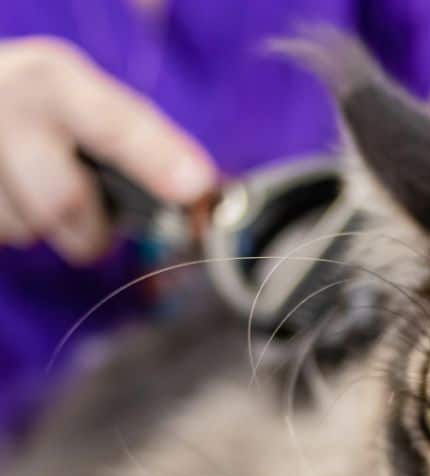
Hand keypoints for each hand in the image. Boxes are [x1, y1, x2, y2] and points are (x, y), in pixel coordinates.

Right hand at [0, 37, 215, 263]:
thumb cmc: (47, 111)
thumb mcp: (88, 101)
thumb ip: (141, 142)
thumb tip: (202, 193)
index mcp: (56, 80)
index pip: (111, 124)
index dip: (155, 158)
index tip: (194, 185)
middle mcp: (9, 104)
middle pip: (63, 200)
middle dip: (89, 228)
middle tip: (96, 222)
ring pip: (27, 226)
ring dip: (47, 226)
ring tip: (39, 188)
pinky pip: (4, 233)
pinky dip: (19, 225)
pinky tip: (14, 194)